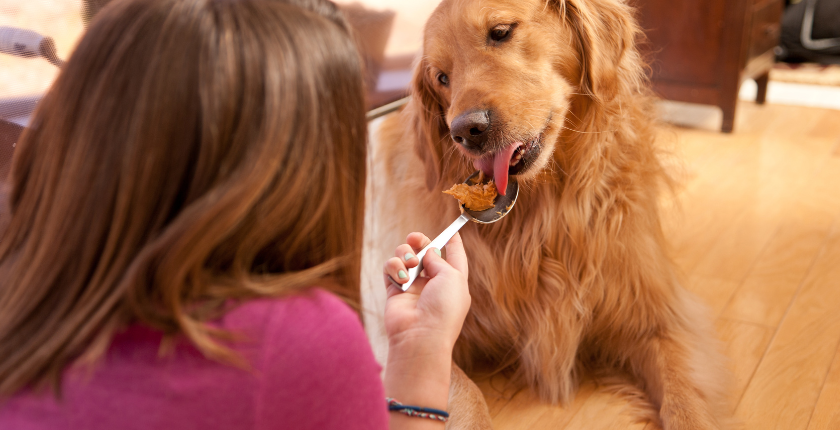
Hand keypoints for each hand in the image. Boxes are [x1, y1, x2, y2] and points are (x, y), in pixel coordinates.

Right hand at [382, 232, 470, 351]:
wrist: (420, 335)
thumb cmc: (443, 309)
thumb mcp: (452, 277)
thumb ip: (439, 259)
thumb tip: (427, 253)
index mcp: (453, 281)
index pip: (455, 257)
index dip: (454, 243)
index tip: (452, 230)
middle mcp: (433, 283)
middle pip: (425, 253)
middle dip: (419, 241)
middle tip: (414, 238)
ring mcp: (412, 286)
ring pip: (404, 257)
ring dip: (405, 254)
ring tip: (409, 265)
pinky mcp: (394, 290)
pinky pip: (390, 268)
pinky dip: (393, 268)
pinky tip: (400, 278)